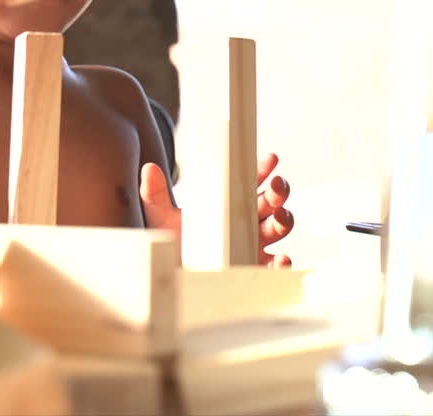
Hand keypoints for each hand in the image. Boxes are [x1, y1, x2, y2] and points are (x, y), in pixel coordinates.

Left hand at [138, 153, 294, 268]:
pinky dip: (282, 263)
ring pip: (279, 228)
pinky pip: (275, 266)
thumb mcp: (161, 216)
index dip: (263, 170)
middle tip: (276, 186)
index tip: (270, 159)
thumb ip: (155, 193)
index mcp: (231, 203)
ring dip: (284, 220)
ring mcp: (253, 245)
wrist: (169, 272)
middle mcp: (247, 222)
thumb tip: (149, 169)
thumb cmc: (171, 241)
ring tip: (279, 216)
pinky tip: (280, 258)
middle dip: (279, 192)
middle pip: (272, 203)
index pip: (252, 182)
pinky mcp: (254, 268)